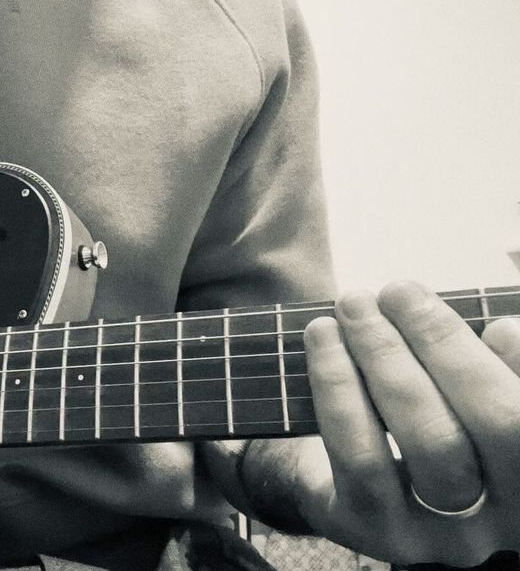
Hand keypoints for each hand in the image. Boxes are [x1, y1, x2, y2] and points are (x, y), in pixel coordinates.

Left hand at [293, 281, 519, 565]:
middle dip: (444, 344)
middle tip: (398, 291)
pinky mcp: (373, 531)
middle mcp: (502, 519)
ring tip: (354, 306)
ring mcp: (440, 534)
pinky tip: (324, 340)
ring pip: (428, 439)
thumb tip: (506, 333)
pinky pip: (359, 455)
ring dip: (385, 357)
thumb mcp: (464, 390)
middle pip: (493, 424)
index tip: (496, 320)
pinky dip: (338, 387)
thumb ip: (491, 367)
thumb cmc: (427, 416)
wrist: (348, 479)